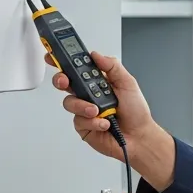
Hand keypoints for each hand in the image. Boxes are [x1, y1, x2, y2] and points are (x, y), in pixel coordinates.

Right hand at [47, 50, 175, 187]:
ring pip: (70, 103)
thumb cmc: (136, 112)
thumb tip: (96, 55)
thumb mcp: (128, 83)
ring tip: (98, 110)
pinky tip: (104, 123)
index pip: (77, 68)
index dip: (63, 61)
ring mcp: (84, 111)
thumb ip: (112, 66)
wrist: (139, 137)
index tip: (54, 55)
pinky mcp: (83, 126)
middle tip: (66, 81)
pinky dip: (93, 122)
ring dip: (83, 106)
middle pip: (65, 83)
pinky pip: (78, 120)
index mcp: (97, 81)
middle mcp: (88, 95)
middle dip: (61, 80)